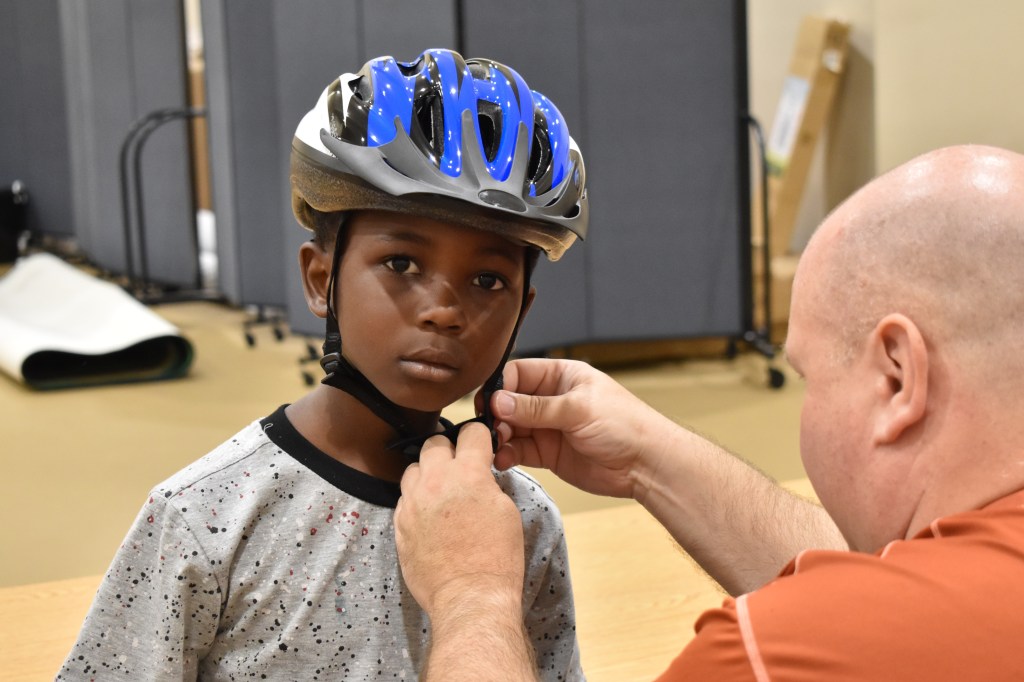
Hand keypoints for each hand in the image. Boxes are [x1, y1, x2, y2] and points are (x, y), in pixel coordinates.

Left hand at [395, 422, 525, 616]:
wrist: (470, 597)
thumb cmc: (496, 558)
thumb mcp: (506, 511)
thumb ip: (487, 483)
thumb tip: (479, 476)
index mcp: (468, 473)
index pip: (470, 431)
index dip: (478, 437)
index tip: (480, 445)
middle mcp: (435, 481)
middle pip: (434, 443)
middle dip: (448, 451)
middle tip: (459, 467)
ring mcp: (412, 503)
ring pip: (413, 469)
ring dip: (428, 474)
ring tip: (441, 493)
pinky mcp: (400, 524)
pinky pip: (404, 499)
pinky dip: (417, 501)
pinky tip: (431, 517)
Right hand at [486, 358, 678, 500]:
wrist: (646, 464)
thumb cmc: (625, 425)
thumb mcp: (578, 409)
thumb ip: (537, 408)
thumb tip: (499, 401)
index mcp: (561, 376)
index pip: (518, 373)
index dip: (500, 386)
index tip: (490, 403)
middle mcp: (552, 400)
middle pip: (510, 401)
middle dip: (497, 414)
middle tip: (491, 427)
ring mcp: (549, 427)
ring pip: (511, 428)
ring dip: (499, 436)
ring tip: (496, 445)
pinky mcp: (548, 453)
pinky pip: (519, 451)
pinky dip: (507, 455)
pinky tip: (503, 459)